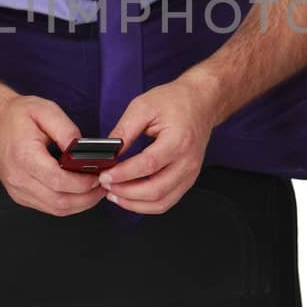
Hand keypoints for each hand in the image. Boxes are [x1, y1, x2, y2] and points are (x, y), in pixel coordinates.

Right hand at [0, 94, 103, 216]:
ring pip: (56, 208)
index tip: (99, 175)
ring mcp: (18, 190)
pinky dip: (68, 203)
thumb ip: (66, 129)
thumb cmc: (16, 115)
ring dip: (80, 204)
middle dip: (87, 197)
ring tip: (96, 190)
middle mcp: (18, 178)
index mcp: (24, 157)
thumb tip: (82, 150)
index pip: (58, 181)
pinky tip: (80, 192)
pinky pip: (48, 207)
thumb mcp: (45, 110)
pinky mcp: (20, 195)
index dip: (83, 183)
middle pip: (59, 201)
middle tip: (104, 185)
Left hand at [97, 75, 216, 215]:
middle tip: (106, 185)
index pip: (148, 165)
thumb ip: (124, 130)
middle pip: (156, 190)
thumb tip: (107, 152)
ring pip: (161, 202)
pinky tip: (129, 197)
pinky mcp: (187, 180)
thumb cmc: (175, 101)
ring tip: (114, 195)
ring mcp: (190, 173)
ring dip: (134, 204)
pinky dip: (146, 205)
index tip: (105, 176)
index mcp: (178, 141)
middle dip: (126, 193)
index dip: (124, 174)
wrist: (201, 102)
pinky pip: (167, 202)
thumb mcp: (143, 106)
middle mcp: (188, 162)